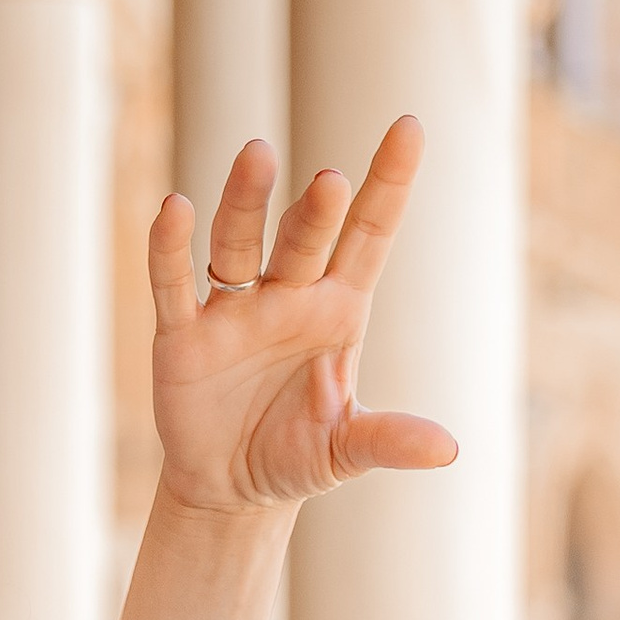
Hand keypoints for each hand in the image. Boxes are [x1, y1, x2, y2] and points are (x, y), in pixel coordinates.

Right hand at [145, 122, 457, 512]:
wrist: (230, 491)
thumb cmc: (296, 455)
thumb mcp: (346, 452)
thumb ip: (390, 441)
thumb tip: (448, 450)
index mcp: (337, 311)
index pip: (368, 235)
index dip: (389, 183)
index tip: (410, 127)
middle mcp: (287, 295)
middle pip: (303, 238)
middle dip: (316, 211)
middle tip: (332, 182)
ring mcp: (233, 310)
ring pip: (238, 243)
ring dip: (246, 203)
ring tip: (258, 157)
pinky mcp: (183, 334)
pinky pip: (174, 282)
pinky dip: (170, 247)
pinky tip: (174, 209)